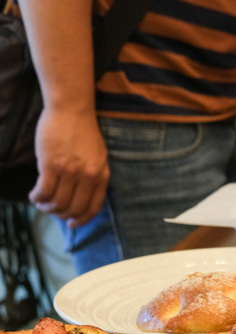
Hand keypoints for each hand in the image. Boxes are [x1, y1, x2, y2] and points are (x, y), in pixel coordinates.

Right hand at [29, 108, 108, 227]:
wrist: (71, 109)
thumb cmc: (83, 132)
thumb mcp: (98, 157)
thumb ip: (93, 176)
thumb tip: (82, 196)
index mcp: (102, 176)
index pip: (94, 207)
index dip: (82, 219)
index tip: (72, 223)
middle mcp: (88, 176)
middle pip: (73, 208)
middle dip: (60, 214)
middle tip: (51, 210)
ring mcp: (70, 171)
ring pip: (57, 202)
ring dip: (46, 206)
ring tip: (40, 202)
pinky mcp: (51, 164)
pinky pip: (44, 190)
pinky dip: (37, 197)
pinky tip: (34, 195)